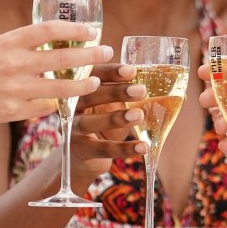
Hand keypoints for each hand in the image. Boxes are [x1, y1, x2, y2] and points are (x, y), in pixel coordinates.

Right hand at [0, 21, 111, 127]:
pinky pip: (44, 108)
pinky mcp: (13, 111)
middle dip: (91, 56)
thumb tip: (54, 43)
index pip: (50, 30)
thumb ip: (21, 45)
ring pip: (61, 89)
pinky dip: (54, 105)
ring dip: (82, 86)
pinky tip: (60, 103)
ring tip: (94, 82)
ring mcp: (15, 89)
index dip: (76, 30)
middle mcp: (14, 63)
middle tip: (106, 53)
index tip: (92, 32)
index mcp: (8, 42)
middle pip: (64, 59)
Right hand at [69, 64, 148, 179]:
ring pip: (89, 123)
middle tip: (140, 90)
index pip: (91, 75)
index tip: (132, 71)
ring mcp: (71, 129)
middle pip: (88, 96)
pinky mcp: (79, 151)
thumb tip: (158, 84)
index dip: (110, 72)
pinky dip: (124, 149)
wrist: (82, 156)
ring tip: (139, 115)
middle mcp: (68, 107)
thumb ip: (123, 92)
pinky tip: (143, 147)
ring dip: (116, 118)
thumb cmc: (100, 122)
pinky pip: (102, 149)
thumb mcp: (109, 104)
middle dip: (115, 92)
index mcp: (77, 89)